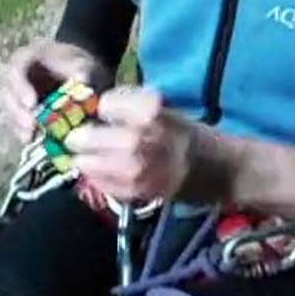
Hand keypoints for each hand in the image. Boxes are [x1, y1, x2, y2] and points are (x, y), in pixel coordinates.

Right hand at [0, 40, 106, 139]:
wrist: (76, 71)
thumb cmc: (75, 63)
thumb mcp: (81, 61)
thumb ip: (80, 68)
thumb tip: (82, 79)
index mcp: (28, 57)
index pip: (17, 67)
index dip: (20, 86)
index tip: (31, 103)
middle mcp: (17, 74)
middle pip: (7, 90)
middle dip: (16, 110)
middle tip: (29, 124)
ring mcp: (16, 93)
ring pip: (8, 108)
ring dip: (16, 123)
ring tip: (28, 136)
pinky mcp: (20, 109)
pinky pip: (14, 120)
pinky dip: (21, 131)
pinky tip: (30, 139)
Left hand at [65, 87, 194, 203]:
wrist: (215, 170)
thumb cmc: (184, 134)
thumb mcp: (160, 108)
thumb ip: (127, 106)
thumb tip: (92, 107)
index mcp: (148, 110)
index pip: (103, 105)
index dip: (103, 108)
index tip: (105, 112)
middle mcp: (138, 138)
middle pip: (87, 136)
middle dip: (81, 136)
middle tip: (79, 138)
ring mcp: (134, 168)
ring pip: (87, 163)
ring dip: (85, 158)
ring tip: (89, 156)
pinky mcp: (133, 190)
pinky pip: (99, 182)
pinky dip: (97, 176)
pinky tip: (106, 172)